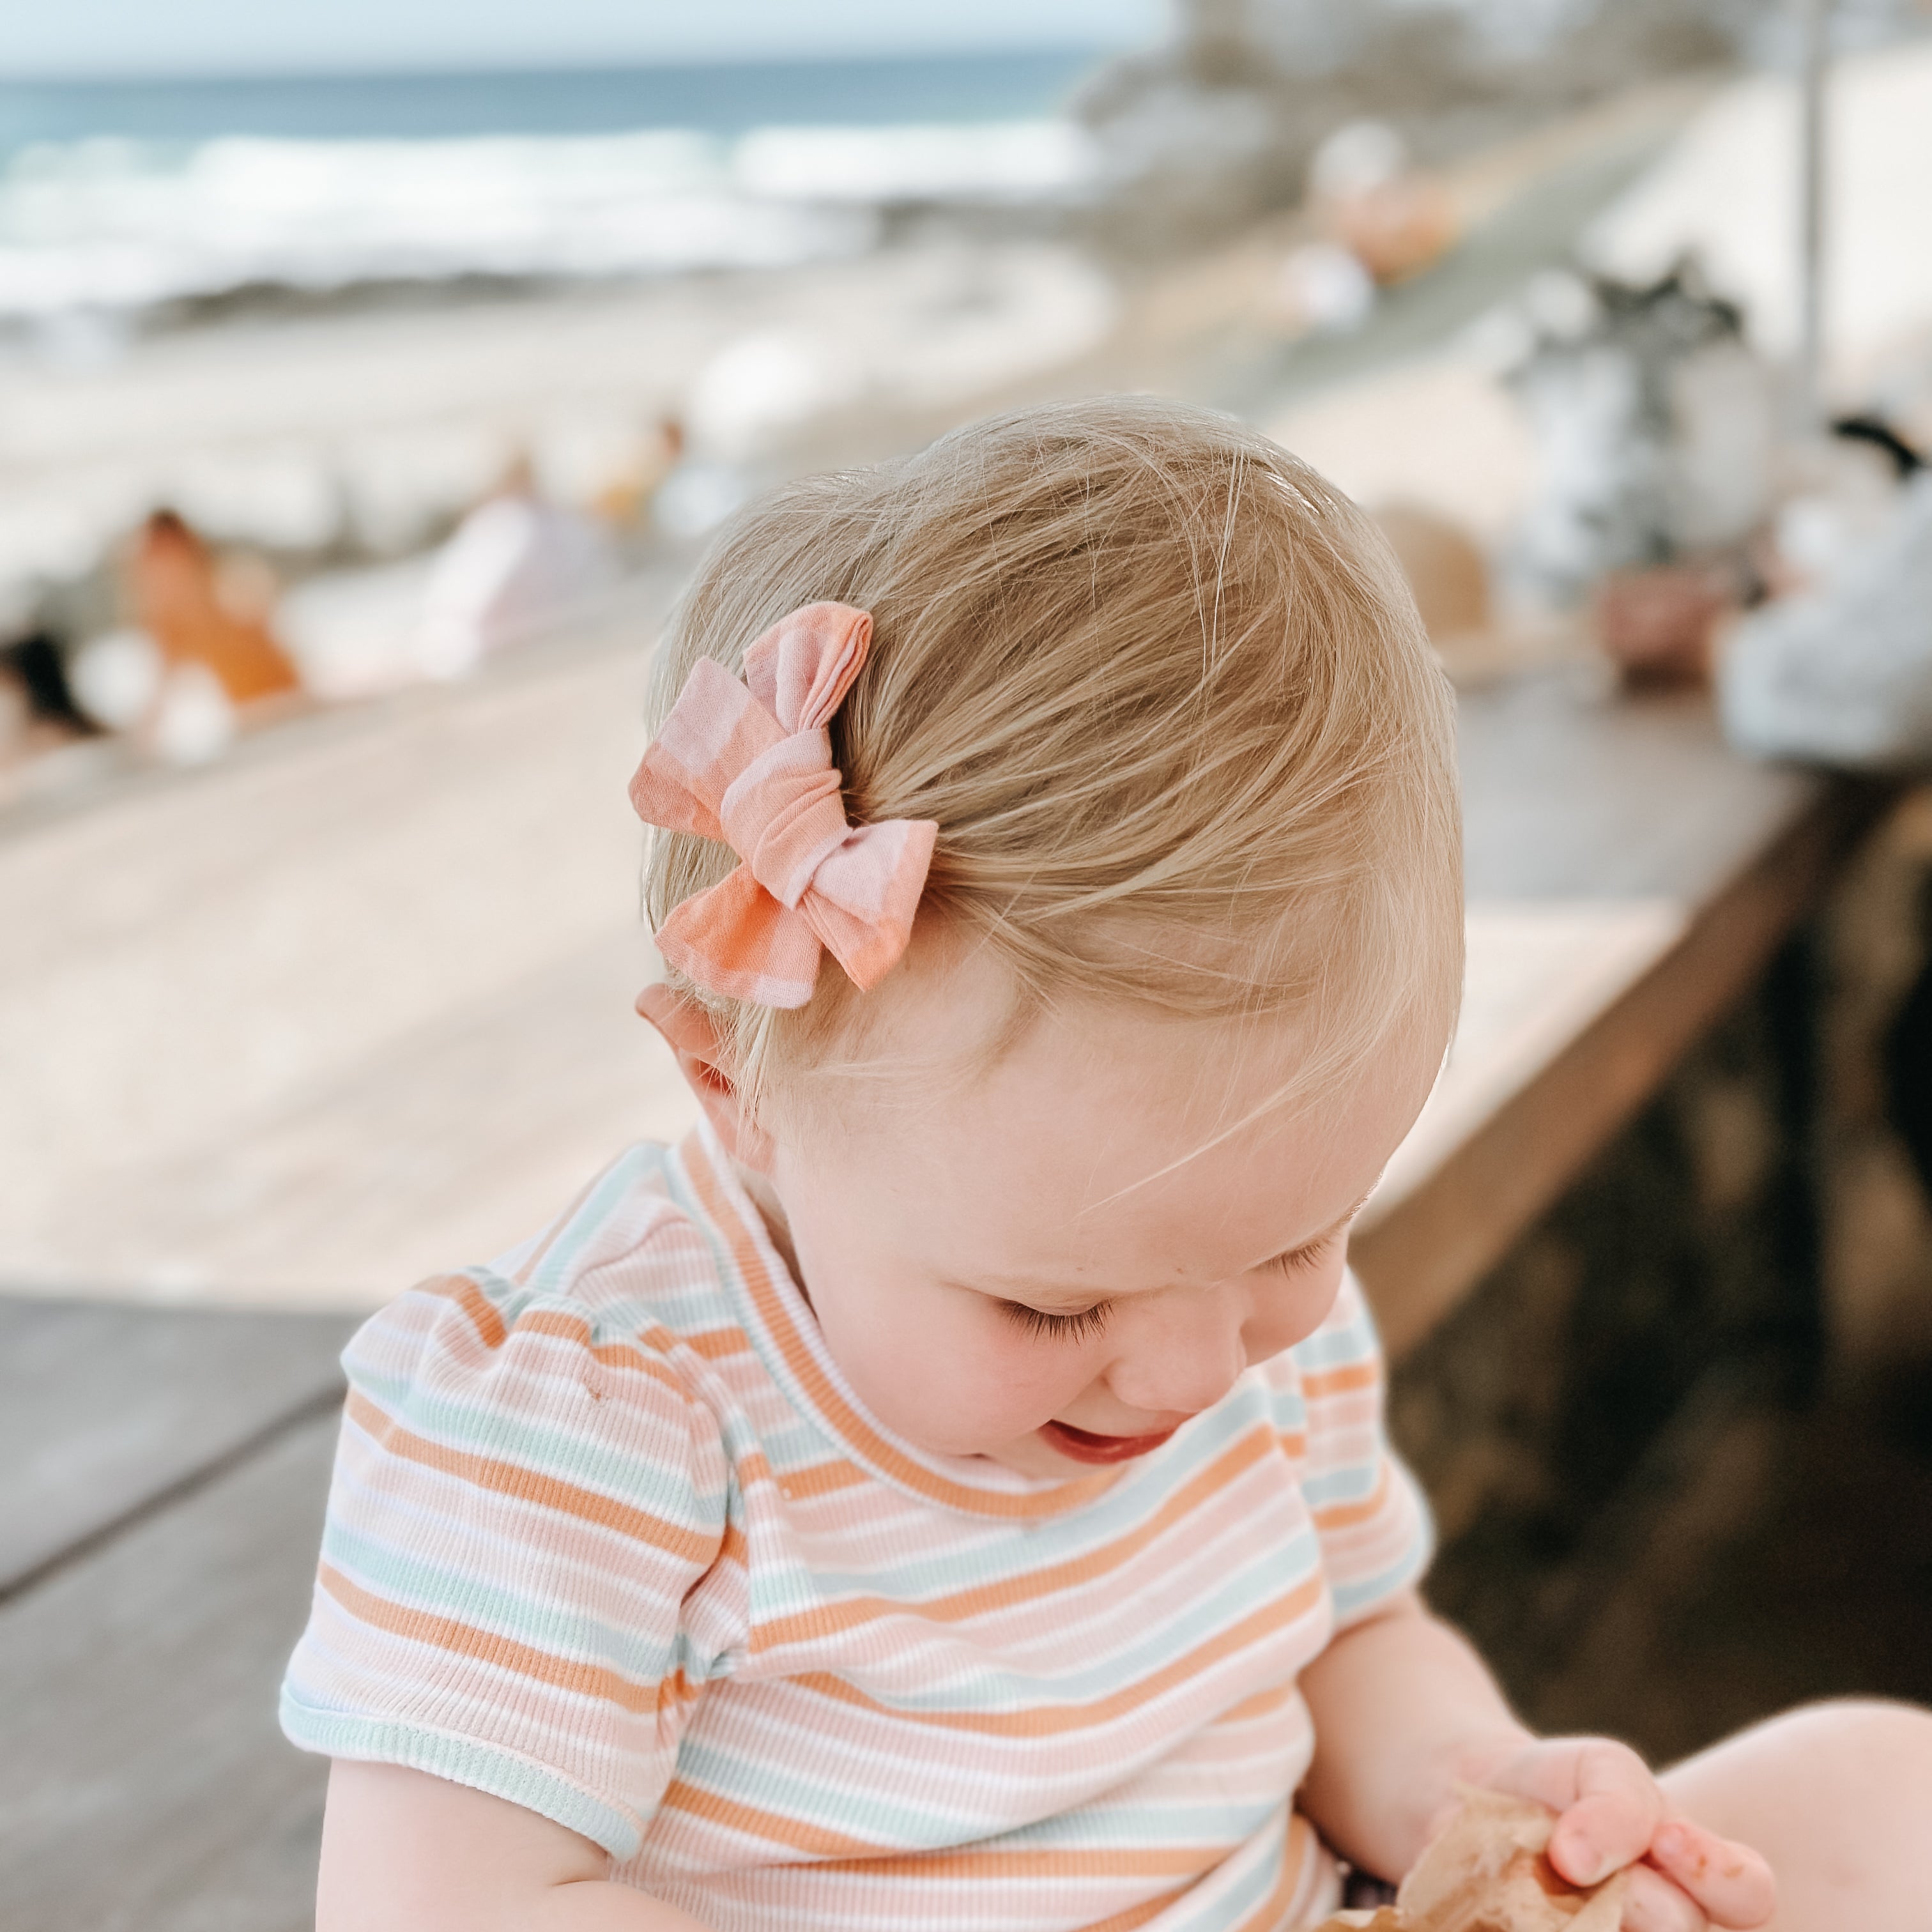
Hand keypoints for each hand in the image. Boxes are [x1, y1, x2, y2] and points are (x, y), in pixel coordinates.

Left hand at [1463, 1735, 1774, 1931]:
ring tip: (1532, 1879)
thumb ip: (1618, 1806)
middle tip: (1574, 1860)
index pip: (1749, 1896)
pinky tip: (1507, 1908)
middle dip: (1631, 1891)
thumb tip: (1580, 1863)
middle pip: (1680, 1929)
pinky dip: (1525, 1923)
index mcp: (1698, 1881)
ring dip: (1570, 1913)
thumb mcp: (1600, 1768)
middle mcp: (1667, 1928)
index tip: (1666, 1837)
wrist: (1474, 1799)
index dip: (1718, 1874)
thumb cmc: (1562, 1784)